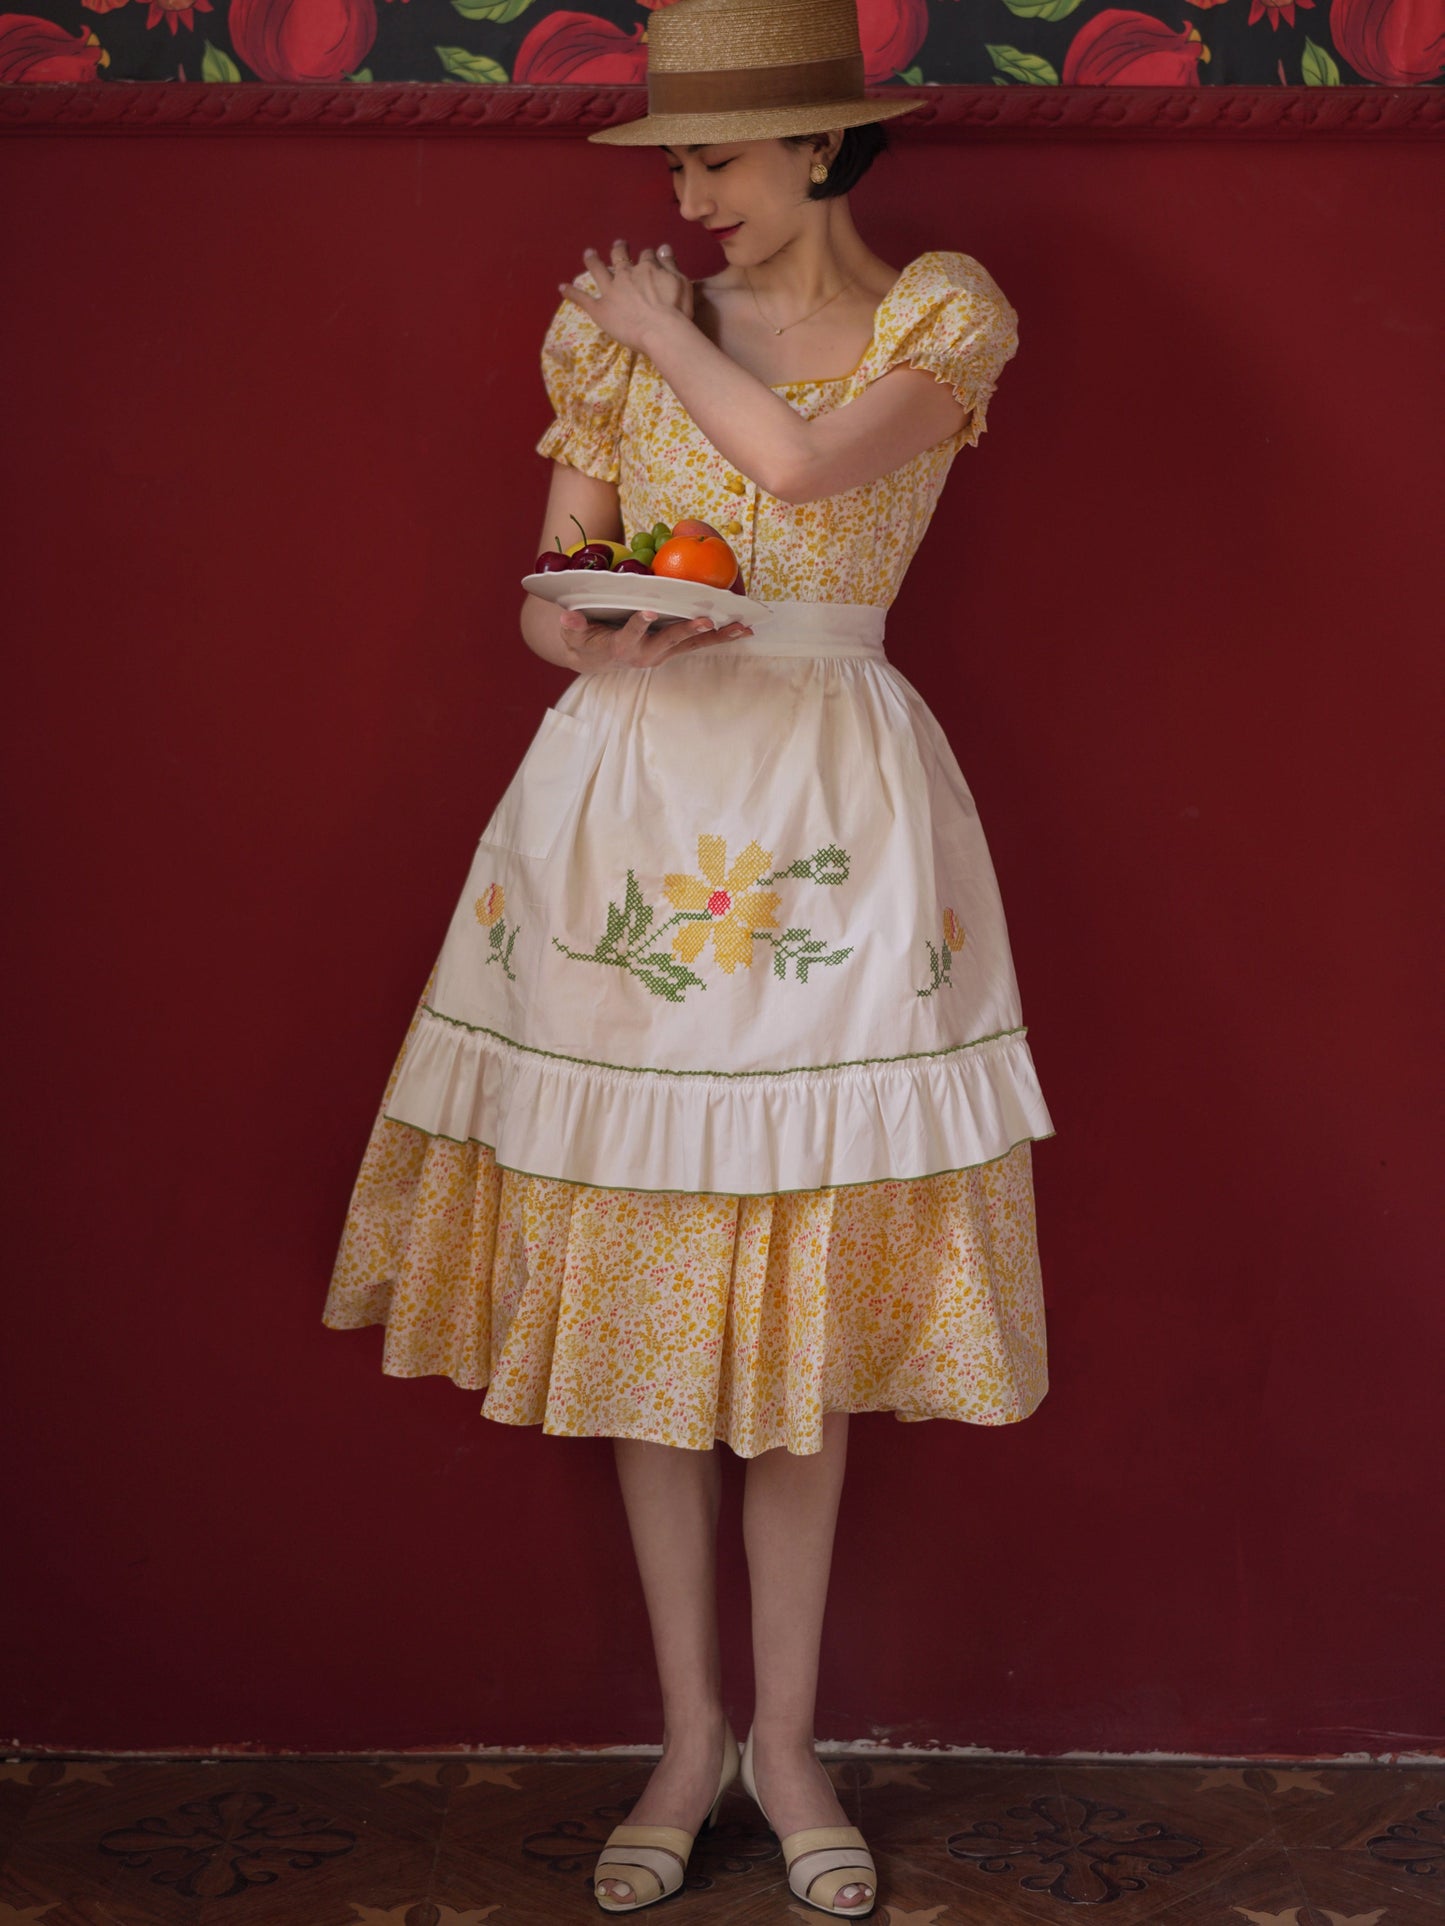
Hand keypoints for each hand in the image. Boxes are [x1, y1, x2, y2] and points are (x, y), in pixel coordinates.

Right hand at [557, 604, 752, 672]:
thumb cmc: (584, 642)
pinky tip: (742, 629)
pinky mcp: (674, 649)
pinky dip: (720, 636)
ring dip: (717, 636)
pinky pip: (699, 643)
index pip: (631, 634)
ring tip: (741, 628)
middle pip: (671, 640)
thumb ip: (573, 627)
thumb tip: (568, 617)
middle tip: (707, 620)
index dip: (639, 624)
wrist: (598, 660)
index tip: (648, 611)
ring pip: (692, 644)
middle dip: (689, 630)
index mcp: (623, 648)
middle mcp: (647, 653)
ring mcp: (664, 652)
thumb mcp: (574, 635)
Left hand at [559, 239, 692, 350]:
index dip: (647, 256)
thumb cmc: (676, 310)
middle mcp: (625, 275)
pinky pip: (582, 299)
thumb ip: (670, 264)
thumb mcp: (680, 282)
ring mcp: (610, 291)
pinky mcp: (599, 309)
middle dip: (618, 250)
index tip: (649, 256)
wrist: (661, 330)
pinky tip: (561, 287)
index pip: (646, 256)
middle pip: (619, 257)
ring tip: (588, 254)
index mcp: (646, 268)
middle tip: (618, 245)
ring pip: (598, 271)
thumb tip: (663, 247)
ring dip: (592, 261)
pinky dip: (571, 292)